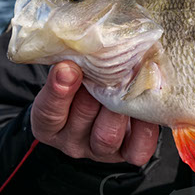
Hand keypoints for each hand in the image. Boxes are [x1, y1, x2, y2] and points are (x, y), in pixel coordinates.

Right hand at [30, 61, 158, 165]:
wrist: (100, 103)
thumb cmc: (82, 82)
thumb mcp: (69, 72)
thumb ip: (74, 63)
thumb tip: (87, 40)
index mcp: (49, 124)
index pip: (48, 112)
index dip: (59, 90)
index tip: (68, 67)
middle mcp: (72, 140)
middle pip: (82, 118)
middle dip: (97, 89)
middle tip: (111, 67)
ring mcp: (99, 150)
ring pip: (108, 135)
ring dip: (121, 107)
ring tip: (131, 83)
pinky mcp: (126, 153)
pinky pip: (137, 149)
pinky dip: (145, 127)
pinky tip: (147, 107)